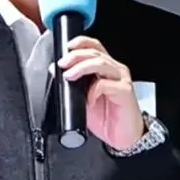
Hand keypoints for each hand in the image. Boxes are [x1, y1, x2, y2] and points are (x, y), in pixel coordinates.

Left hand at [57, 36, 144, 150]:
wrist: (124, 137)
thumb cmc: (107, 118)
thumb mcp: (82, 100)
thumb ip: (71, 85)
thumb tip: (55, 71)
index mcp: (105, 68)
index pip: (94, 46)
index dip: (81, 42)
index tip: (67, 47)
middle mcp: (115, 70)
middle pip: (95, 52)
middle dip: (76, 56)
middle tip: (63, 64)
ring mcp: (121, 79)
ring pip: (100, 63)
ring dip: (81, 67)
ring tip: (69, 76)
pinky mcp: (125, 91)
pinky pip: (106, 84)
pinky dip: (93, 90)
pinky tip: (88, 100)